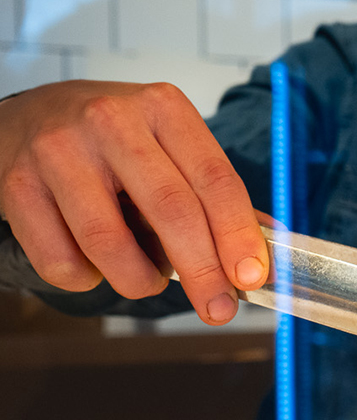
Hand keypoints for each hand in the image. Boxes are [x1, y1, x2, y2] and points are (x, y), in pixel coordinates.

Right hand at [0, 80, 267, 323]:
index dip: (237, 235)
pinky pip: (62, 261)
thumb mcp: (171, 149)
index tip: (252, 278)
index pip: (214, 179)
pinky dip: (87, 279)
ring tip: (146, 280)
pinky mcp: (16, 185)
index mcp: (164, 109)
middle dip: (202, 271)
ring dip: (139, 280)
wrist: (26, 119)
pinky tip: (93, 262)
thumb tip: (268, 250)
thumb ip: (216, 197)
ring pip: (110, 243)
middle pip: (171, 210)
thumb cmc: (115, 145)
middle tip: (218, 310)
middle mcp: (111, 121)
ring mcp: (59, 150)